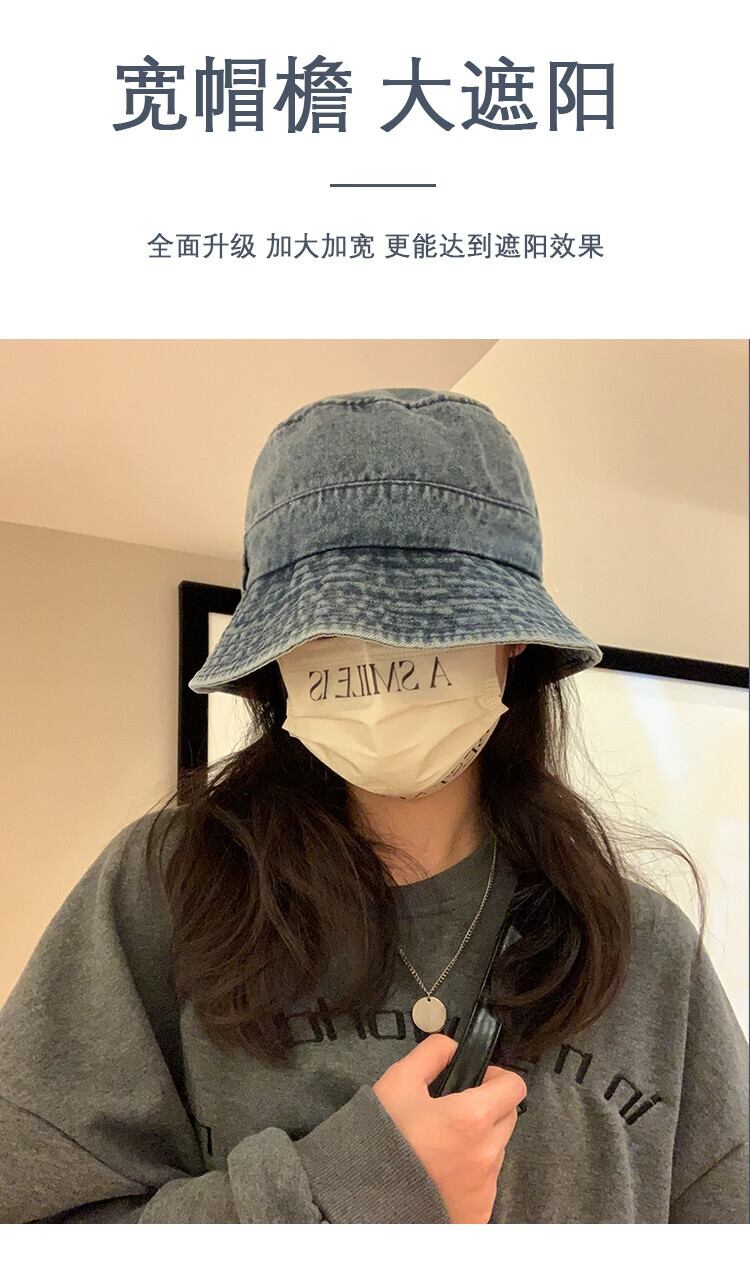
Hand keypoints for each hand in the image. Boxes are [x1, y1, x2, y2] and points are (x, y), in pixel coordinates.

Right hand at [372, 1032, 525, 1223]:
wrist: (365, 1200)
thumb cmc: (382, 1139)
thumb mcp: (398, 1082)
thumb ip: (431, 1054)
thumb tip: (452, 1047)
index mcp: (473, 1118)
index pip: (514, 1087)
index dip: (497, 1078)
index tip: (477, 1081)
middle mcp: (487, 1155)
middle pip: (508, 1118)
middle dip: (489, 1108)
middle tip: (455, 1112)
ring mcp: (485, 1188)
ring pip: (496, 1152)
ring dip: (478, 1143)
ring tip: (441, 1147)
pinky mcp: (478, 1213)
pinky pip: (484, 1184)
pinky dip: (469, 1175)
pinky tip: (440, 1174)